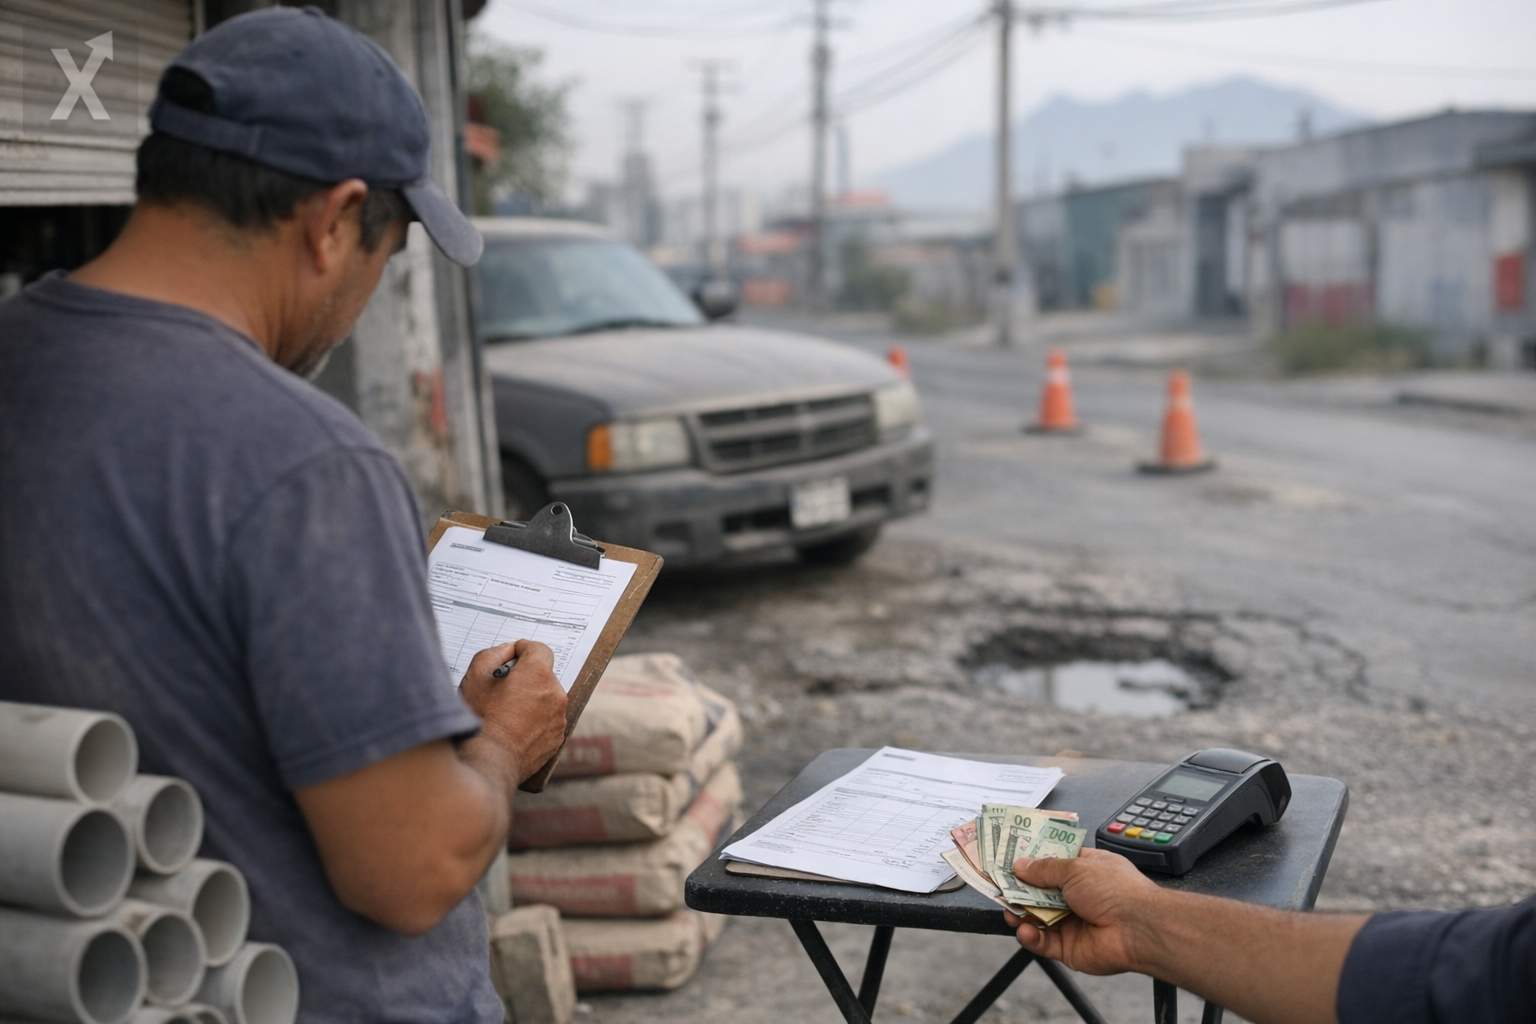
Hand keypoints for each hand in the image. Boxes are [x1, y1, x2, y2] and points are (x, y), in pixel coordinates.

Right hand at [457, 640, 566, 783]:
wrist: (490, 761)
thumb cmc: (480, 719)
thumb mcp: (476, 677)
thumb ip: (493, 654)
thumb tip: (508, 651)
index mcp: (538, 674)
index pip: (539, 649)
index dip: (524, 650)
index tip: (512, 657)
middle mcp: (555, 693)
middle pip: (544, 674)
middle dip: (527, 677)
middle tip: (504, 689)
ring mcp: (559, 717)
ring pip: (548, 698)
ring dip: (533, 699)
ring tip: (509, 712)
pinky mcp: (558, 737)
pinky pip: (549, 719)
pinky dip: (537, 719)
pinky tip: (516, 728)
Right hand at [1004, 848, 1161, 975]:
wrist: (1139, 928)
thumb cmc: (1115, 890)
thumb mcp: (1075, 868)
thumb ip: (1044, 868)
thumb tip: (1019, 865)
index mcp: (1084, 870)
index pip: (1052, 863)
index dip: (1030, 860)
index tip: (1007, 857)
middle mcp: (1077, 895)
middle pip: (1039, 892)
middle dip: (1018, 889)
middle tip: (997, 885)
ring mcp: (1072, 922)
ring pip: (1037, 917)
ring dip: (1020, 913)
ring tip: (1009, 909)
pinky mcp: (1069, 948)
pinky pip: (1043, 942)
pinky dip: (1031, 937)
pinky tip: (1025, 930)